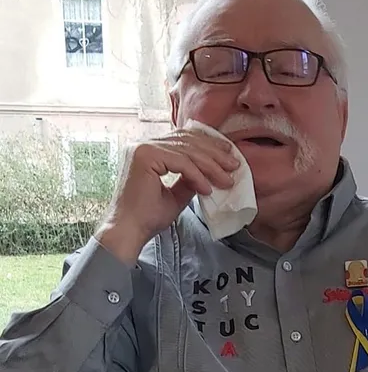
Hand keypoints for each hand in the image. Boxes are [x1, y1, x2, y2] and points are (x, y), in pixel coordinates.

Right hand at [96, 130, 239, 263]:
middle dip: (215, 154)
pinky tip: (208, 189)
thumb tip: (210, 172)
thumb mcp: (177, 194)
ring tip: (226, 180)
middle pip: (188, 141)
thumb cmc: (148, 216)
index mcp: (149, 150)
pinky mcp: (145, 157)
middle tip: (234, 165)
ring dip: (211, 166)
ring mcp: (143, 148)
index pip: (184, 140)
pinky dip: (198, 175)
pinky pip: (182, 162)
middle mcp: (144, 144)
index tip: (229, 157)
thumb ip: (190, 179)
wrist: (129, 231)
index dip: (209, 146)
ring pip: (187, 151)